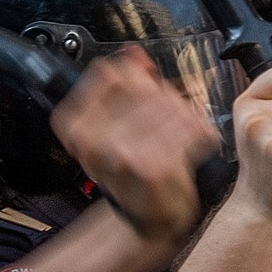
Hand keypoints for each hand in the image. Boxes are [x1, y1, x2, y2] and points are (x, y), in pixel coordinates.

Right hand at [51, 47, 214, 241]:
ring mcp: (122, 152)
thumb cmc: (130, 169)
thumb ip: (121, 85)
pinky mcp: (153, 166)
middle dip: (163, 98)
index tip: (145, 89)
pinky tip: (195, 143)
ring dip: (183, 114)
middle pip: (143, 87)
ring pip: (168, 104)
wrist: (149, 219)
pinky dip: (199, 132)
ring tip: (182, 132)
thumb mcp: (112, 124)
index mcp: (73, 124)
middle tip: (169, 119)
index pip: (110, 73)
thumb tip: (133, 52)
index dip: (136, 77)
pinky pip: (186, 128)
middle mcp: (91, 139)